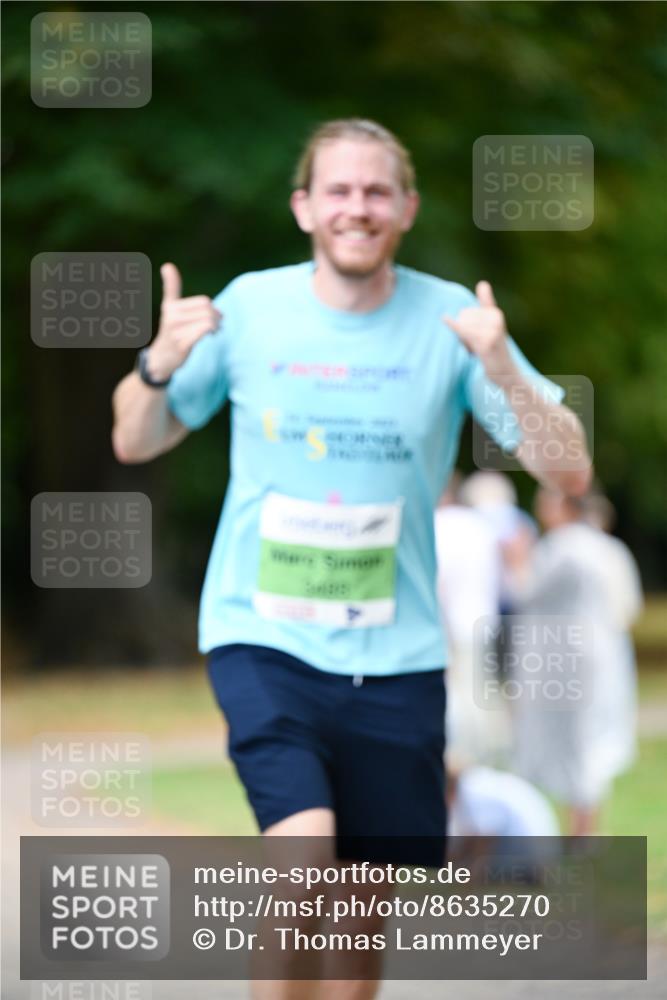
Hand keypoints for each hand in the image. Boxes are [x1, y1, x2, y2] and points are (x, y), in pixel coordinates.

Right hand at [144, 263, 221, 381]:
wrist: (161, 359)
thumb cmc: (170, 331)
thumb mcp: (169, 308)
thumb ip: (171, 287)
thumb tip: (168, 265)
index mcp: (171, 306)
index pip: (203, 302)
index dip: (213, 309)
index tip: (213, 316)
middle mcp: (172, 317)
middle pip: (208, 311)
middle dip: (217, 317)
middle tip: (217, 325)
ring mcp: (176, 330)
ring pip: (208, 320)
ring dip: (216, 325)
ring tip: (214, 330)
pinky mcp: (182, 343)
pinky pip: (204, 330)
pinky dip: (211, 332)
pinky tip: (211, 335)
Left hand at [444, 281, 512, 384]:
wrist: (508, 374)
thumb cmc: (496, 351)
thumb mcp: (493, 326)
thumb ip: (487, 304)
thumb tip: (483, 283)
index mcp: (495, 314)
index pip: (466, 313)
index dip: (464, 327)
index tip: (471, 331)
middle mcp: (495, 319)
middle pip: (462, 320)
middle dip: (465, 334)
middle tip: (478, 348)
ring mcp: (492, 330)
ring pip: (463, 327)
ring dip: (465, 342)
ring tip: (478, 352)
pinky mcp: (486, 342)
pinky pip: (464, 331)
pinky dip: (453, 325)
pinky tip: (444, 318)